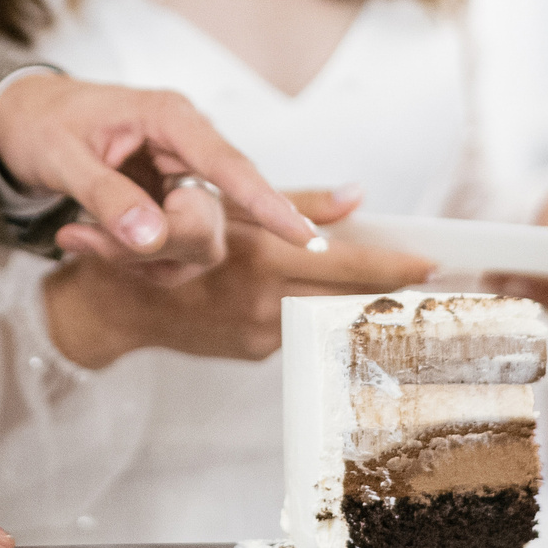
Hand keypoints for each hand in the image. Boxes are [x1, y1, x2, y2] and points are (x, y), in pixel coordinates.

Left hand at [0, 71, 317, 272]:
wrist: (25, 121)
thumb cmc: (43, 124)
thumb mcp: (62, 158)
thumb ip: (107, 196)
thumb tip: (150, 237)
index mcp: (170, 117)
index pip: (230, 164)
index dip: (267, 202)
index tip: (305, 235)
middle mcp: (188, 147)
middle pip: (209, 218)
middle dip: (154, 245)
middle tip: (79, 238)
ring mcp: (184, 179)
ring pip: (191, 243)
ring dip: (134, 255)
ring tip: (75, 234)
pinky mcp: (172, 205)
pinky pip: (170, 251)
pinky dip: (130, 257)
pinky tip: (86, 236)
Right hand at [43, 186, 435, 368]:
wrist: (116, 309)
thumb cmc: (163, 243)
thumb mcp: (226, 206)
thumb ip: (297, 201)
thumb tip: (356, 196)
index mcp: (260, 259)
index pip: (346, 265)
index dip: (393, 266)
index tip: (431, 263)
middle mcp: (265, 303)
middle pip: (350, 298)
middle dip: (392, 287)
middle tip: (429, 278)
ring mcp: (261, 334)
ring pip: (329, 315)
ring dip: (360, 300)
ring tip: (391, 285)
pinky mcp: (256, 352)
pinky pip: (301, 327)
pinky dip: (319, 310)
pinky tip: (331, 296)